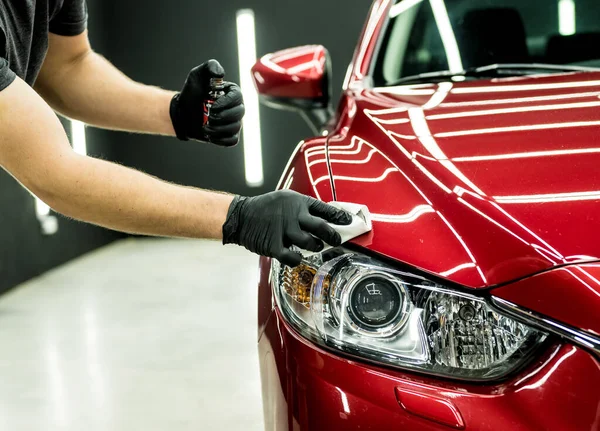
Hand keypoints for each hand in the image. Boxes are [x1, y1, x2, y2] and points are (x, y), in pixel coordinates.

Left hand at [170, 60, 244, 146]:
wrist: (182, 112)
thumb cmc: (191, 93)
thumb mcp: (197, 75)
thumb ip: (210, 67)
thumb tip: (221, 74)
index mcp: (232, 93)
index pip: (238, 97)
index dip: (226, 103)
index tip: (212, 105)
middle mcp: (236, 107)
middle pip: (239, 113)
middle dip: (222, 116)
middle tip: (208, 116)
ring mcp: (234, 122)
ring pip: (235, 128)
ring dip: (218, 128)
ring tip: (205, 126)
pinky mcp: (229, 135)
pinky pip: (232, 140)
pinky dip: (220, 139)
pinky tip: (209, 134)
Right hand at [222, 190, 352, 266]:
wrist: (241, 216)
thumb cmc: (265, 208)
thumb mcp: (285, 200)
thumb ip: (302, 209)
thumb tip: (323, 218)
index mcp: (297, 202)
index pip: (324, 209)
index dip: (338, 216)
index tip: (348, 222)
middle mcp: (293, 215)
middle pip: (321, 227)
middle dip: (333, 236)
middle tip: (337, 240)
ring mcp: (284, 231)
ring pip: (310, 243)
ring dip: (316, 247)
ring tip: (315, 246)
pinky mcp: (274, 245)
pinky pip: (292, 257)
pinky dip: (297, 259)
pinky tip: (298, 257)